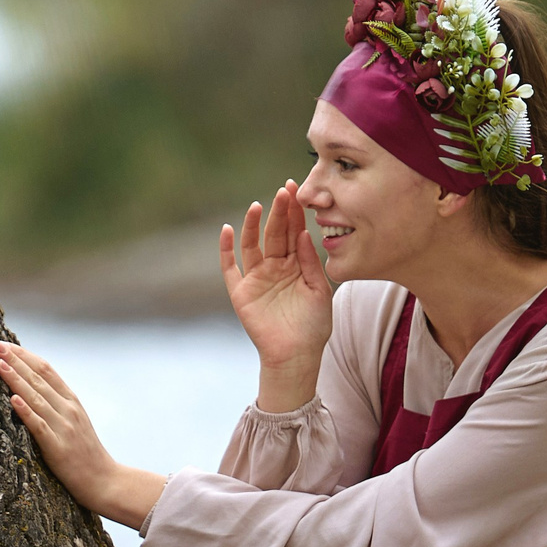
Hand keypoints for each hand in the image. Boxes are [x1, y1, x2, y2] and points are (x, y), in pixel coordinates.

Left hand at [0, 339, 167, 530]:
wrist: (105, 481)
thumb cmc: (84, 453)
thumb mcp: (74, 421)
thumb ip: (56, 403)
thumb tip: (30, 386)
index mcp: (71, 400)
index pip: (46, 369)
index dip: (24, 355)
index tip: (5, 344)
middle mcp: (68, 409)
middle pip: (38, 378)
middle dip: (15, 360)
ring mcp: (64, 428)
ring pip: (36, 398)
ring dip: (15, 379)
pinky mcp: (58, 448)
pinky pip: (39, 426)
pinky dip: (26, 411)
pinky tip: (13, 399)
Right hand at [220, 181, 332, 411]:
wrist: (297, 357)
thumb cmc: (313, 327)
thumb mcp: (321, 291)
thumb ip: (311, 262)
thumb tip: (303, 233)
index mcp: (297, 265)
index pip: (294, 232)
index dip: (295, 212)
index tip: (297, 190)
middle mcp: (275, 267)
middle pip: (275, 234)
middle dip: (278, 213)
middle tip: (283, 192)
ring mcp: (257, 278)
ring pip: (253, 245)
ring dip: (253, 225)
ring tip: (257, 206)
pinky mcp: (241, 293)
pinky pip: (230, 268)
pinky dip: (226, 250)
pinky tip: (228, 230)